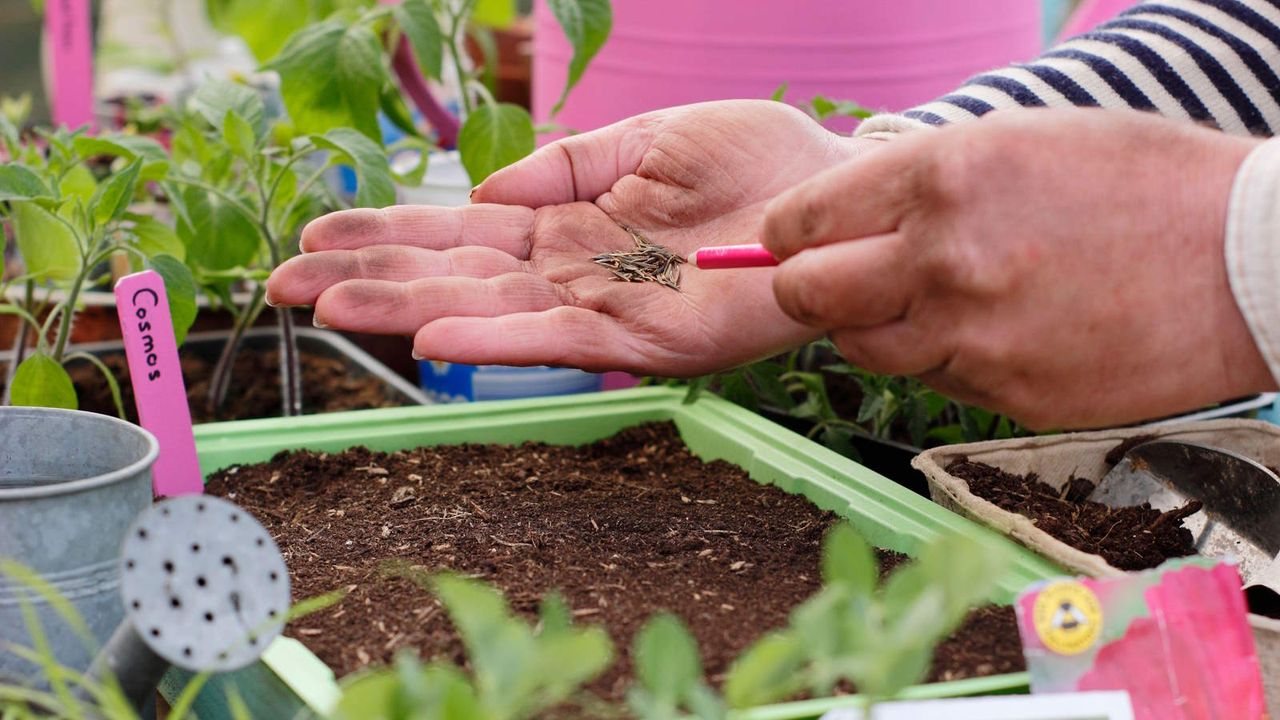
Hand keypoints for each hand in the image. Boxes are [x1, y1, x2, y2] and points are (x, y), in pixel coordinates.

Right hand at [266, 101, 875, 375]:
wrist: (830, 191)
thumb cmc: (749, 160)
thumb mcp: (646, 138)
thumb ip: (564, 165)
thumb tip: (488, 186)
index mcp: (566, 223)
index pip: (457, 230)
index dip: (386, 236)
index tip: (315, 240)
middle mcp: (570, 271)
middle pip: (451, 276)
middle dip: (368, 279)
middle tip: (283, 285)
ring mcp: (603, 306)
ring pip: (486, 312)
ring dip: (407, 311)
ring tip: (330, 309)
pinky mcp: (646, 337)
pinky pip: (560, 339)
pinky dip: (497, 342)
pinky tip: (435, 339)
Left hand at [762, 108, 1274, 428]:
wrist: (1248, 263)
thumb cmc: (1140, 182)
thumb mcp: (1022, 140)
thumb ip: (923, 175)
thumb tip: (846, 207)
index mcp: (940, 177)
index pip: (798, 220)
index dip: (785, 234)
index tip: (792, 241)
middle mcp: (943, 260)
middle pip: (805, 294)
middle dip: (805, 287)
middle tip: (831, 281)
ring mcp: (973, 335)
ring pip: (863, 348)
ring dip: (873, 327)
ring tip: (926, 302)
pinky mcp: (1006, 395)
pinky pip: (934, 380)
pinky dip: (943, 358)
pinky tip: (994, 329)